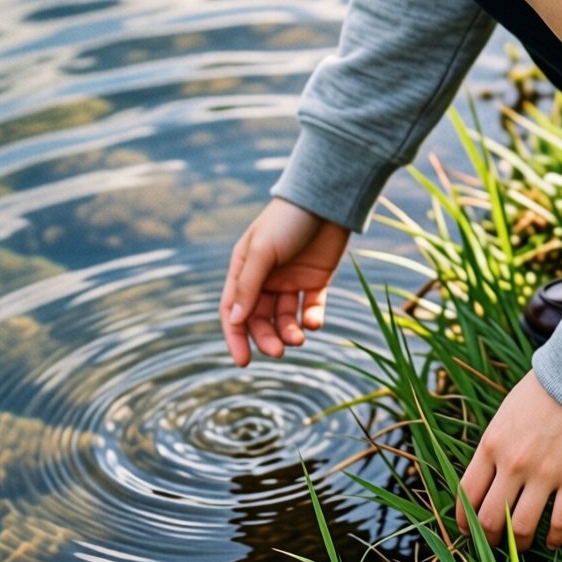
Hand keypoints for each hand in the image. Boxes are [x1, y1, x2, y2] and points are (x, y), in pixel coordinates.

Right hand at [219, 196, 350, 365]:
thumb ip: (248, 285)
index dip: (235, 337)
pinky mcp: (315, 281)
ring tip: (300, 337)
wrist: (327, 200)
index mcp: (244, 268)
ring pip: (285, 319)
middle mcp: (265, 278)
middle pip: (259, 320)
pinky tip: (315, 321)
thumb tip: (234, 321)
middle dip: (267, 338)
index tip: (243, 361)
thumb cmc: (289, 220)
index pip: (233, 310)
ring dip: (290, 332)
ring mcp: (290, 281)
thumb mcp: (263, 251)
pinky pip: (310, 309)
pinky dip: (312, 319)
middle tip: (280, 351)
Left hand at [455, 369, 561, 551]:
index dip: (464, 521)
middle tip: (496, 543)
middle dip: (490, 539)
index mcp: (491, 444)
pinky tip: (552, 540)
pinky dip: (554, 540)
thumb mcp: (506, 414)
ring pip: (522, 529)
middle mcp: (514, 463)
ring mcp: (545, 473)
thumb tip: (486, 481)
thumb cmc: (543, 390)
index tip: (468, 531)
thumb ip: (494, 447)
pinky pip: (561, 524)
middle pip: (490, 520)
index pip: (467, 495)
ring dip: (520, 543)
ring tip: (524, 543)